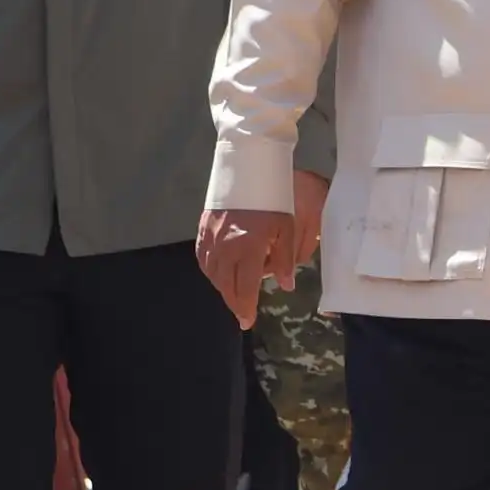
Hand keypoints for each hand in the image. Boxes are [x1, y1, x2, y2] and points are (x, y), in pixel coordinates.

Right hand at [199, 168, 328, 319]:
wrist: (248, 167)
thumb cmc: (273, 197)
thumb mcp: (286, 228)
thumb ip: (283, 260)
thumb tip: (286, 285)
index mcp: (247, 249)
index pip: (245, 288)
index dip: (246, 308)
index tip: (247, 322)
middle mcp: (225, 247)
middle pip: (225, 285)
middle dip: (234, 302)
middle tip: (241, 313)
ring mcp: (210, 238)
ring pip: (212, 274)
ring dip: (222, 288)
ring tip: (233, 295)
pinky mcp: (203, 228)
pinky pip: (202, 258)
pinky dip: (210, 271)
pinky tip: (218, 274)